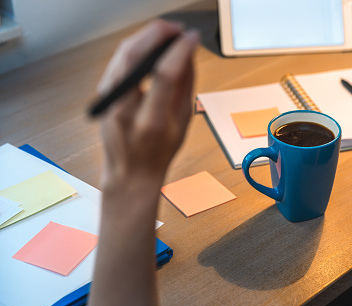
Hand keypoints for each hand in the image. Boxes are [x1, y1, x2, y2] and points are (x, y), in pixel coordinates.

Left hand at [97, 20, 199, 190]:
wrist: (130, 172)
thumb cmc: (158, 153)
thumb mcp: (182, 123)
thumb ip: (186, 87)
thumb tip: (188, 55)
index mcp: (151, 122)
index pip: (164, 74)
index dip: (180, 50)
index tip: (192, 38)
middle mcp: (124, 110)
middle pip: (134, 56)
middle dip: (157, 34)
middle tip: (176, 29)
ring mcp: (109, 102)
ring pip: (123, 54)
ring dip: (145, 36)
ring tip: (166, 33)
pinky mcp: (103, 95)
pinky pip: (118, 61)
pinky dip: (135, 47)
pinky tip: (149, 45)